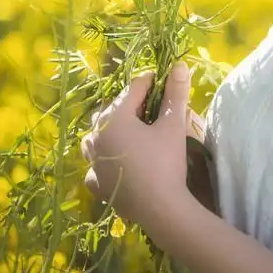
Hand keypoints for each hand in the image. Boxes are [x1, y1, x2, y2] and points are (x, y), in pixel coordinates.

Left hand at [81, 65, 191, 229]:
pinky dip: (105, 161)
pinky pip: (96, 164)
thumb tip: (180, 64)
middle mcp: (95, 136)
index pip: (133, 88)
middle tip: (154, 110)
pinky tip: (118, 164)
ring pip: (98, 136)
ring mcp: (91, 161)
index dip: (151, 82)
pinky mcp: (95, 183)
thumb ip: (175, 93)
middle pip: (113, 111)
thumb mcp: (173, 125)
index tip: (165, 82)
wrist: (160, 208)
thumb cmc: (165, 162)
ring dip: (113, 131)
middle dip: (132, 106)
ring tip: (133, 134)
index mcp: (113, 118)